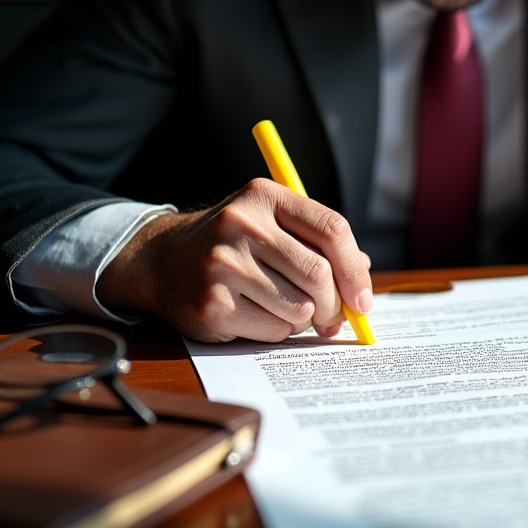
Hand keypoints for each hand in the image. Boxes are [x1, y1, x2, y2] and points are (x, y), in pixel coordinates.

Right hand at [97, 179, 373, 342]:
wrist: (163, 259)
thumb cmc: (235, 242)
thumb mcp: (272, 223)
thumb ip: (317, 243)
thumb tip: (362, 283)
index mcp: (265, 196)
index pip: (332, 229)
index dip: (356, 268)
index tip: (364, 297)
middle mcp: (242, 224)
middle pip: (318, 274)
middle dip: (335, 304)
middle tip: (334, 317)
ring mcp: (223, 264)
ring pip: (299, 308)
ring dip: (302, 317)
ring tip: (281, 305)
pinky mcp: (211, 304)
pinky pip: (272, 330)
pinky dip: (276, 330)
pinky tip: (254, 313)